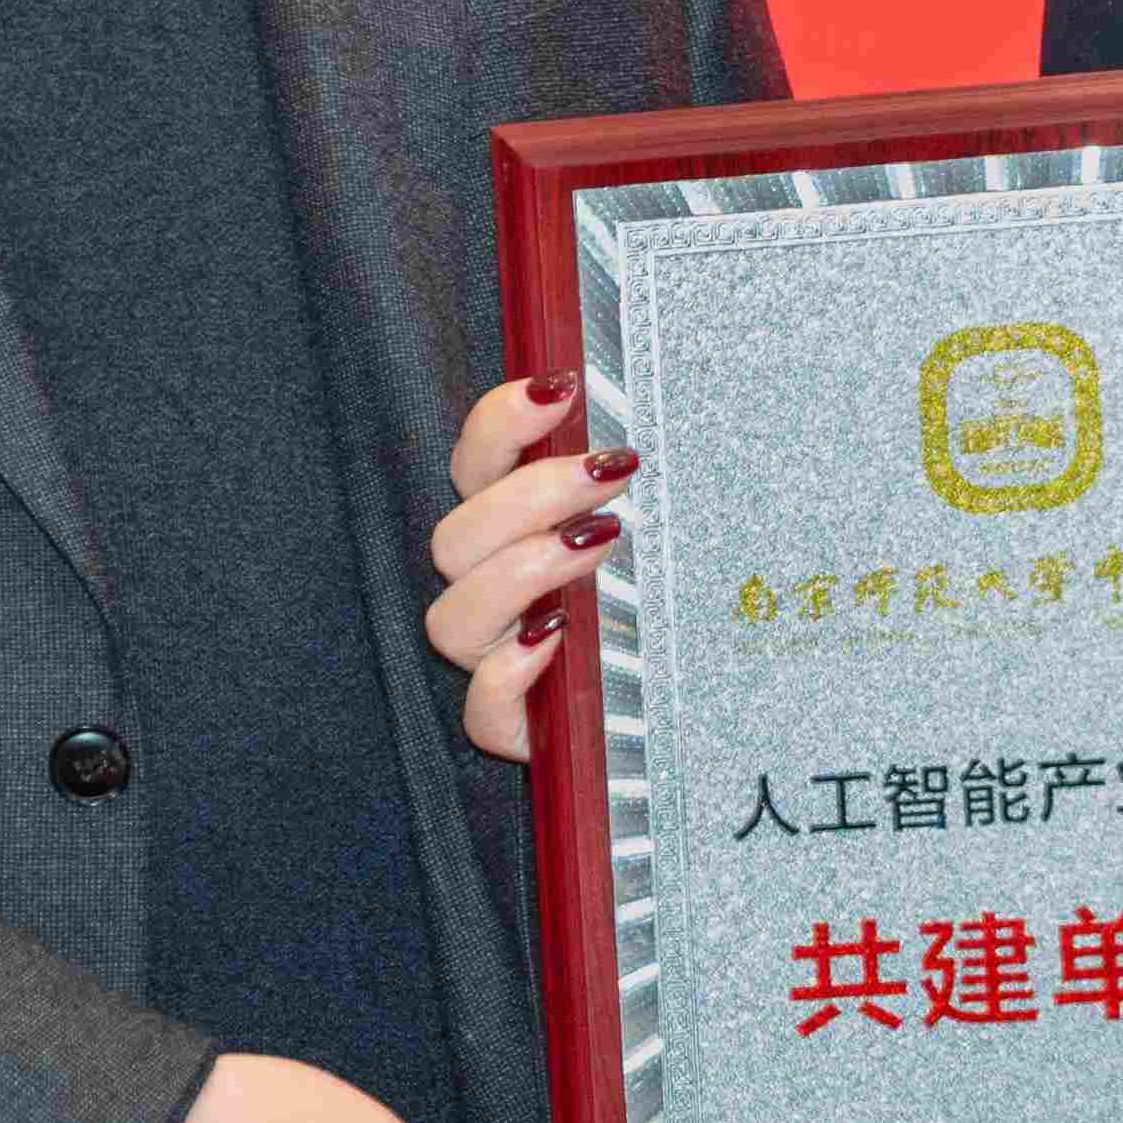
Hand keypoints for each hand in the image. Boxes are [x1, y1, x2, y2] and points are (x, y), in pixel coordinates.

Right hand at [423, 373, 629, 768]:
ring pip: (452, 619)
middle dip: (529, 495)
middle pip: (454, 538)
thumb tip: (645, 429)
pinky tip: (553, 640)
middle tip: (612, 471)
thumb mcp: (654, 544)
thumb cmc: (658, 619)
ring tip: (604, 541)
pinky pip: (483, 710)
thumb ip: (626, 488)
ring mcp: (493, 668)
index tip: (561, 388)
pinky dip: (509, 672)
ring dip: (522, 571)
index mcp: (511, 538)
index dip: (500, 424)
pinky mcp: (514, 734)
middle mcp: (489, 598)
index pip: (474, 469)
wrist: (670, 719)